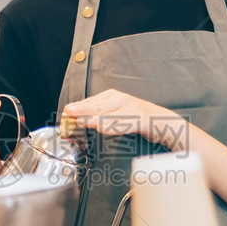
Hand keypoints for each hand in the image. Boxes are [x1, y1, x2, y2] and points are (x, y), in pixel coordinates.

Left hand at [62, 90, 185, 148]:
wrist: (162, 120)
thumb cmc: (136, 117)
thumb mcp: (114, 112)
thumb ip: (97, 114)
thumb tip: (76, 116)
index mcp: (112, 97)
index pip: (90, 102)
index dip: (77, 108)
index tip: (64, 114)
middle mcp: (120, 100)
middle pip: (97, 106)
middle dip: (81, 110)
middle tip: (67, 114)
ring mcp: (131, 108)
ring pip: (109, 115)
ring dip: (94, 118)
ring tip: (81, 121)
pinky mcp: (141, 119)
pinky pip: (125, 123)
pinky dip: (114, 126)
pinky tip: (103, 128)